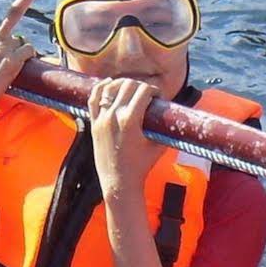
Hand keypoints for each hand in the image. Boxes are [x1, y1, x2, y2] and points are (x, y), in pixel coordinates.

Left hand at [87, 77, 164, 198]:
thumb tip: (172, 113)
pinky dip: (101, 88)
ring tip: (130, 88)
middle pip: (127, 85)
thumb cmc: (141, 166)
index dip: (153, 90)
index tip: (157, 96)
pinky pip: (93, 98)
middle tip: (146, 93)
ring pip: (110, 88)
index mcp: (130, 121)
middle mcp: (113, 117)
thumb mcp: (158, 145)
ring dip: (122, 84)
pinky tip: (109, 84)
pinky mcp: (94, 123)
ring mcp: (101, 119)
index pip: (143, 90)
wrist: (118, 182)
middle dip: (140, 85)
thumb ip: (164, 127)